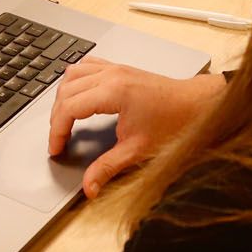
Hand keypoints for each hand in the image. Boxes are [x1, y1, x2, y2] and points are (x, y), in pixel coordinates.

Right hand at [47, 59, 226, 198]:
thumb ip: (108, 168)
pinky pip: (87, 65)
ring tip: (62, 120)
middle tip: (58, 140)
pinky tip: (76, 94)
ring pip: (72, 74)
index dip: (57, 131)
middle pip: (66, 90)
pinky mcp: (120, 68)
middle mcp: (111, 75)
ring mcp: (115, 68)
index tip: (56, 148)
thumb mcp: (137, 150)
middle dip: (56, 117)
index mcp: (113, 91)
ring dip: (62, 96)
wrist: (195, 105)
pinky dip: (75, 79)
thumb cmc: (172, 123)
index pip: (69, 107)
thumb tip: (89, 187)